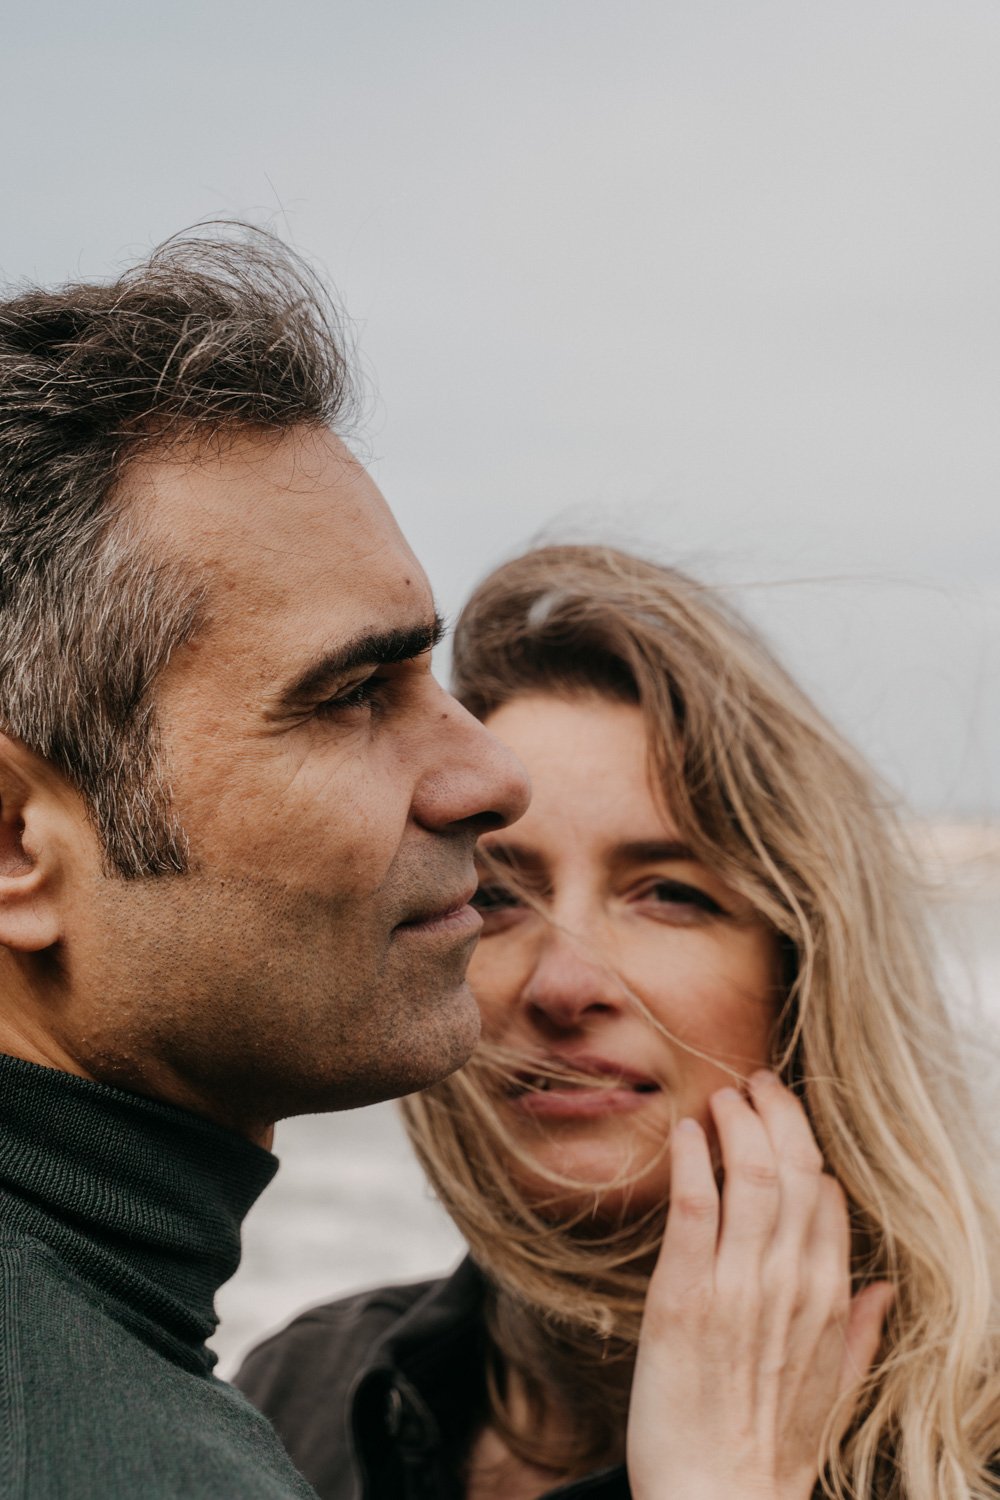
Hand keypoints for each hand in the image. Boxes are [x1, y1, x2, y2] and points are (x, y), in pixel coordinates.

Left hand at [626, 1071, 892, 1499]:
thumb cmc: (770, 1450)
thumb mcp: (834, 1391)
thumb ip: (860, 1332)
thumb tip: (882, 1288)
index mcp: (828, 1301)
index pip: (828, 1199)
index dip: (806, 1148)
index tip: (784, 1119)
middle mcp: (789, 1284)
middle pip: (795, 1171)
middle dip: (777, 1114)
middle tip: (755, 1083)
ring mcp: (738, 1287)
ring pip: (752, 1177)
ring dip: (737, 1124)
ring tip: (722, 1095)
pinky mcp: (682, 1296)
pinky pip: (694, 1208)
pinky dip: (693, 1161)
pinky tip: (687, 1131)